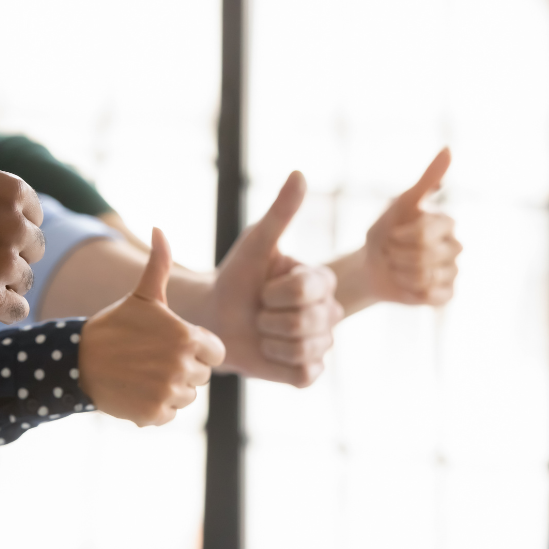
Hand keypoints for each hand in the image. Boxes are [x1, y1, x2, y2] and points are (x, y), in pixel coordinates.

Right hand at [79, 228, 225, 425]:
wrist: (78, 360)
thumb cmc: (115, 326)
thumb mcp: (141, 295)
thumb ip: (160, 264)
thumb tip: (159, 228)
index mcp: (187, 337)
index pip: (216, 353)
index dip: (197, 349)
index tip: (172, 345)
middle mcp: (182, 366)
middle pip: (202, 376)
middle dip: (181, 369)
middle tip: (152, 359)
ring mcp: (168, 391)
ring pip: (187, 397)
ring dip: (169, 390)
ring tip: (143, 374)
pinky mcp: (154, 414)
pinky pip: (169, 415)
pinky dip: (155, 408)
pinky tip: (136, 391)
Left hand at [201, 171, 342, 386]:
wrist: (216, 318)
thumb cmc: (236, 277)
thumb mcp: (255, 243)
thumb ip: (280, 212)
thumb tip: (299, 174)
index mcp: (322, 278)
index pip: (305, 290)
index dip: (274, 292)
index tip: (262, 287)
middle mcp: (331, 310)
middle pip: (307, 322)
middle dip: (269, 318)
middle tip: (259, 312)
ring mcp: (324, 342)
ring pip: (304, 349)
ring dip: (270, 342)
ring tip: (262, 331)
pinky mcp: (310, 372)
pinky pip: (303, 374)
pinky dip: (277, 365)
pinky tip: (268, 352)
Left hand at [345, 148, 461, 309]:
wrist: (372, 265)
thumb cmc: (385, 231)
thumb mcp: (401, 204)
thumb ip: (427, 179)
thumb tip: (449, 148)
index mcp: (447, 222)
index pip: (425, 233)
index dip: (400, 236)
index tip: (392, 233)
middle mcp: (456, 246)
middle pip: (425, 256)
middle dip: (398, 255)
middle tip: (392, 252)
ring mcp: (453, 271)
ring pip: (426, 277)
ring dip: (401, 273)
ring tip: (397, 267)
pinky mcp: (446, 293)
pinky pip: (430, 295)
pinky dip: (410, 291)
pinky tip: (406, 283)